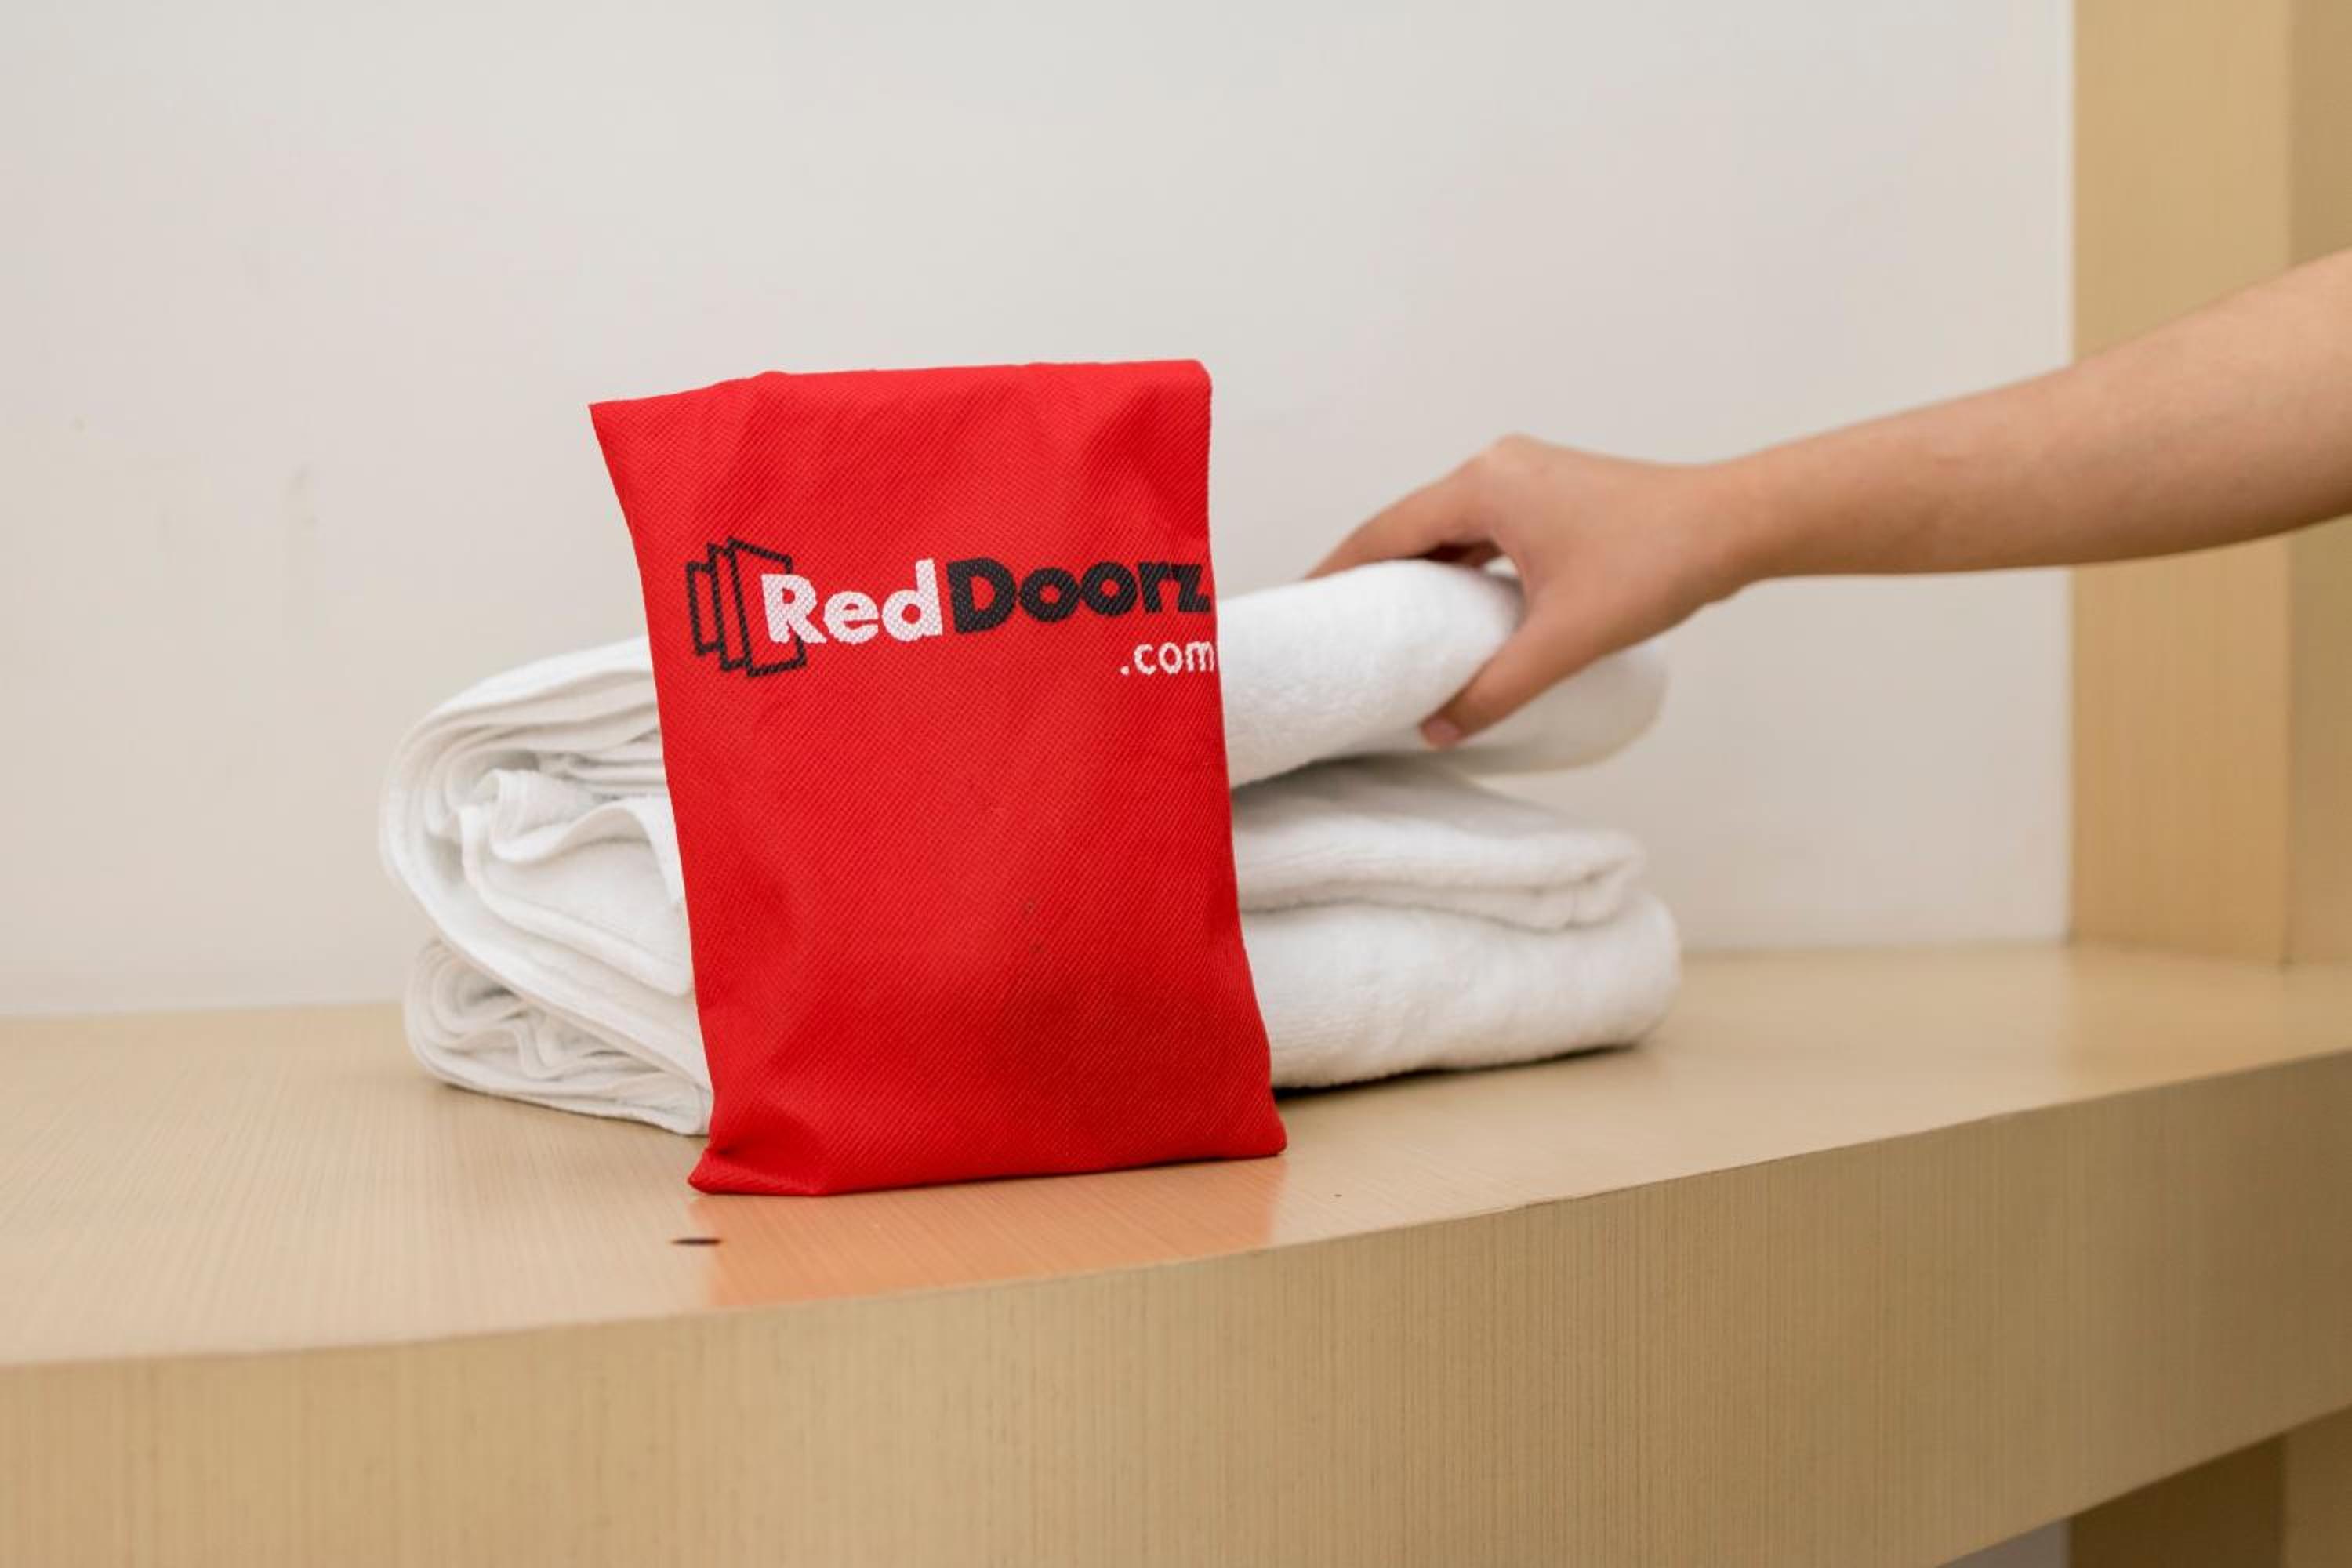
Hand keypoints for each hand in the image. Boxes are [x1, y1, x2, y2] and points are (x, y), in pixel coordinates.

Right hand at [1311, 436, 1759, 745]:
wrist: (1736, 524)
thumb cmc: (1654, 565)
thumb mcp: (1564, 639)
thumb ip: (1495, 688)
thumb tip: (1438, 731)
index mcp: (1484, 485)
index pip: (1384, 531)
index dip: (1337, 571)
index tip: (1300, 606)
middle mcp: (1497, 467)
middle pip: (1410, 524)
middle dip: (1370, 572)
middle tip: (1331, 623)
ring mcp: (1527, 475)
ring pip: (1449, 525)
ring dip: (1417, 569)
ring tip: (1381, 620)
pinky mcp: (1553, 492)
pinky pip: (1484, 526)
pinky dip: (1459, 562)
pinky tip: (1452, 604)